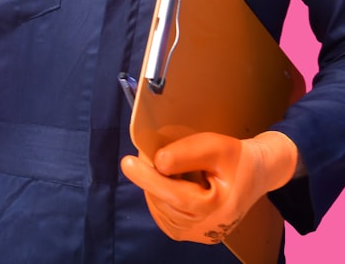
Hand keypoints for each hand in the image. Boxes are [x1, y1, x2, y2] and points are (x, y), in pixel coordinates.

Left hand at [120, 131, 298, 243]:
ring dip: (154, 186)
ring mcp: (199, 235)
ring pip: (161, 210)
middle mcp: (208, 229)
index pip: (176, 196)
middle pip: (165, 203)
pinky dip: (158, 197)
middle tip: (144, 154)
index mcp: (218, 208)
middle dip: (149, 177)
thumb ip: (186, 154)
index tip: (127, 162)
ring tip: (165, 168)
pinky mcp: (192, 234)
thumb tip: (158, 163)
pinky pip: (164, 216)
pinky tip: (165, 182)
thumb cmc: (234, 158)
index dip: (149, 178)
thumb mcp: (214, 146)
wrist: (254, 174)